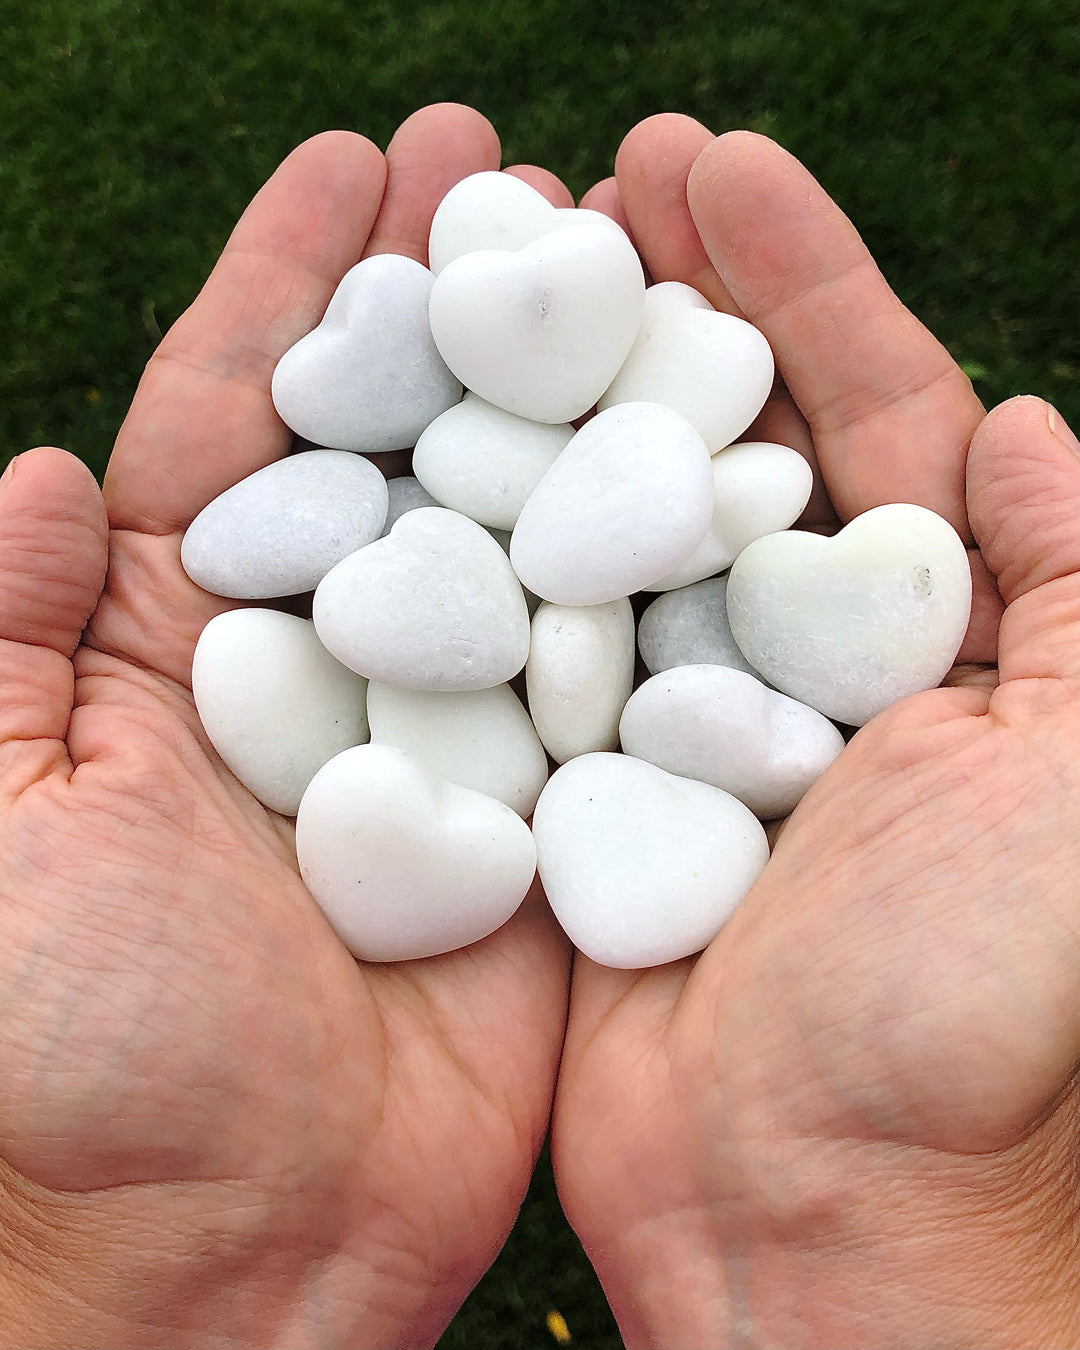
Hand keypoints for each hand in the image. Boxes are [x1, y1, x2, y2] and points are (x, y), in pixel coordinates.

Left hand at [0, 105, 570, 1348]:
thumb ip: (0, 640)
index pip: (243, 423)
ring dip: (566, 405)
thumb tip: (39, 469)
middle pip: (402, 449)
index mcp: (182, 648)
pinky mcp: (552, 825)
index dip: (294, 286)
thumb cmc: (67, 1053)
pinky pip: (611, 679)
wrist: (219, 1256)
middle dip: (456, 306)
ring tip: (634, 267)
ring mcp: (456, 742)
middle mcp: (329, 673)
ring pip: (519, 537)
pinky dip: (653, 573)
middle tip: (525, 173)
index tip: (360, 166)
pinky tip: (708, 455)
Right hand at [554, 116, 1077, 1349]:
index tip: (716, 164)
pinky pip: (520, 644)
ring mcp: (668, 718)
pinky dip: (482, 547)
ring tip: (491, 274)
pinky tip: (423, 450)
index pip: (866, 408)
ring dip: (558, 394)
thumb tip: (1029, 423)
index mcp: (924, 639)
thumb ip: (1077, 592)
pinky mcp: (567, 789)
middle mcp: (792, 660)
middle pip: (717, 437)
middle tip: (578, 179)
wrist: (815, 1213)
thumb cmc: (968, 1011)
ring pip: (606, 518)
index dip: (798, 277)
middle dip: (657, 300)